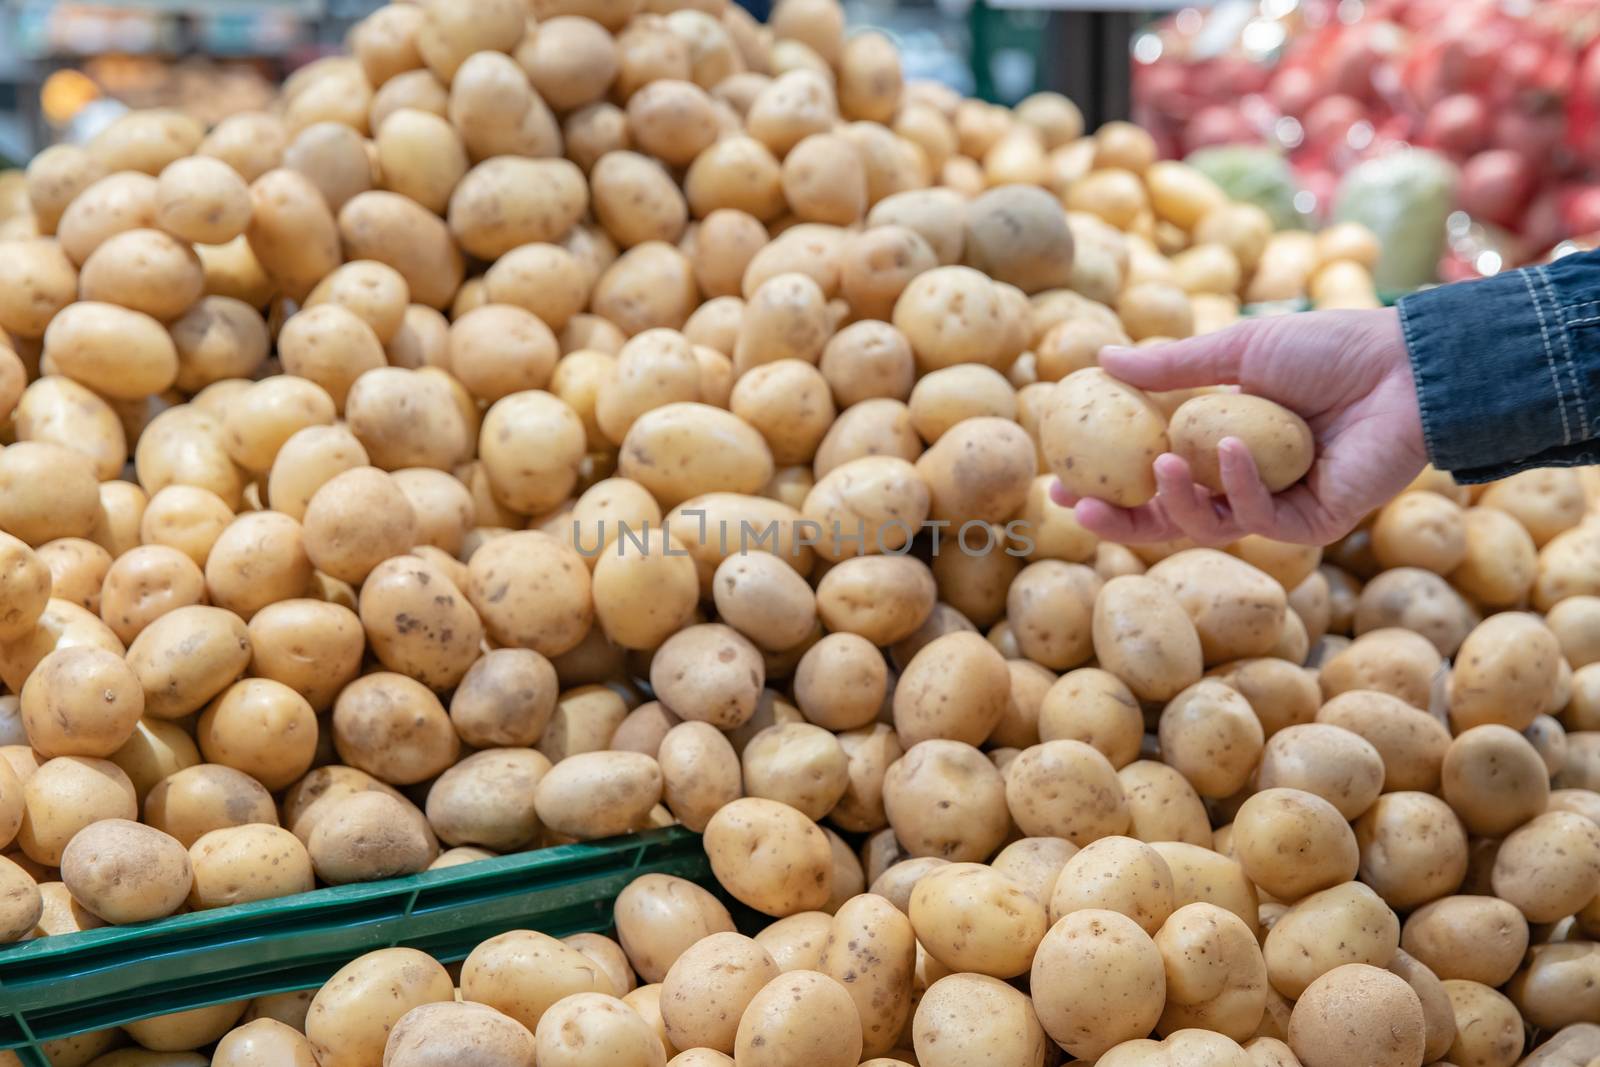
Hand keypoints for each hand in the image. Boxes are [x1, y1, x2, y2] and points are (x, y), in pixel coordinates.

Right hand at [1051, 307, 1426, 545]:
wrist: (1407, 367)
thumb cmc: (1330, 349)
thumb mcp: (1237, 350)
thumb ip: (1171, 366)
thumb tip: (1100, 358)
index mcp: (1221, 441)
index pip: (1153, 473)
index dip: (1108, 481)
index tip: (1063, 477)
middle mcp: (1243, 480)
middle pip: (1169, 514)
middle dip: (1120, 518)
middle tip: (1078, 507)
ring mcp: (1276, 505)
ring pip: (1206, 524)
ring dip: (1175, 500)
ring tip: (1158, 465)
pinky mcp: (1310, 524)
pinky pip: (1257, 518)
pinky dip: (1240, 483)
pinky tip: (1236, 447)